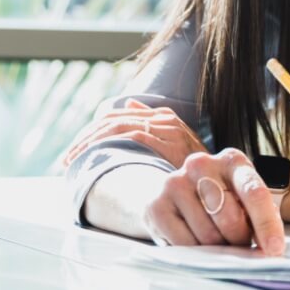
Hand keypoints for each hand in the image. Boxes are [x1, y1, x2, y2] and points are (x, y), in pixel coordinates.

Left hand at [63, 98, 206, 167]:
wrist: (221, 184)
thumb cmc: (196, 172)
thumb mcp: (176, 145)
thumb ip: (152, 124)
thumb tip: (130, 105)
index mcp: (164, 117)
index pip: (117, 116)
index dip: (92, 132)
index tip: (75, 151)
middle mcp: (165, 119)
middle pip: (113, 120)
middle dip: (86, 138)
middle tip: (67, 158)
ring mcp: (168, 129)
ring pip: (117, 127)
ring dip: (90, 143)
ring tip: (73, 160)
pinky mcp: (169, 141)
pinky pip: (131, 136)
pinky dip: (109, 145)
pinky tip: (94, 158)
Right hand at [142, 148, 285, 254]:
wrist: (176, 192)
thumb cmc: (220, 198)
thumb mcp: (242, 198)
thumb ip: (257, 217)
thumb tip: (269, 248)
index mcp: (232, 161)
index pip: (254, 192)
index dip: (267, 224)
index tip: (274, 249)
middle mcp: (201, 164)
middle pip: (229, 217)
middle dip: (239, 240)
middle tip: (238, 244)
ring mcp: (175, 182)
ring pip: (207, 234)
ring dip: (217, 249)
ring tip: (216, 241)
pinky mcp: (156, 205)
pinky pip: (183, 244)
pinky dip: (195, 253)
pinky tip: (196, 244)